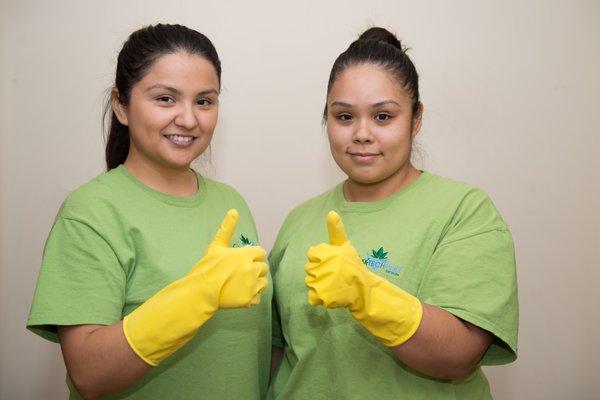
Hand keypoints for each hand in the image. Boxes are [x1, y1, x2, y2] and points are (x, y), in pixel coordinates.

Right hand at [123, 209, 267, 365]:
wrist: (200, 292)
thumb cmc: (207, 267)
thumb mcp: (216, 245)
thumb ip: (227, 228)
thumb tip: (234, 211)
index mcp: (246, 254)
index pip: (261, 253)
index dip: (253, 256)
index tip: (244, 261)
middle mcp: (252, 269)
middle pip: (264, 267)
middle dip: (255, 269)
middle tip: (241, 273)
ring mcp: (252, 285)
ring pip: (263, 283)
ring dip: (256, 283)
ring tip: (242, 284)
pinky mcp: (250, 300)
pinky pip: (258, 297)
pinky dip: (252, 297)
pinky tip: (240, 294)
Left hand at [304, 210, 369, 309]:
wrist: (364, 289)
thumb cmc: (353, 265)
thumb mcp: (345, 245)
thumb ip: (336, 230)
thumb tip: (331, 212)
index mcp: (324, 252)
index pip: (311, 254)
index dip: (321, 259)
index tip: (332, 262)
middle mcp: (321, 267)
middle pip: (308, 269)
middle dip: (319, 271)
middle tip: (334, 274)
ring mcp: (320, 282)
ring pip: (309, 282)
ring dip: (319, 284)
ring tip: (333, 283)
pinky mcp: (321, 297)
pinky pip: (311, 297)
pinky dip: (318, 298)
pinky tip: (330, 293)